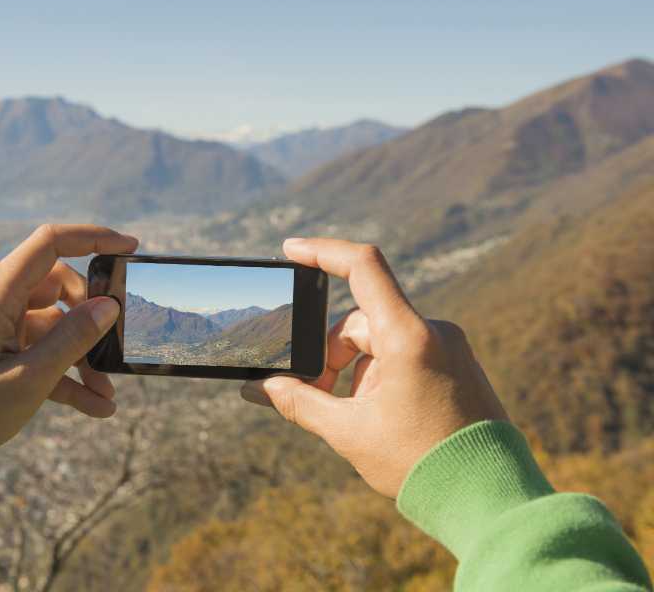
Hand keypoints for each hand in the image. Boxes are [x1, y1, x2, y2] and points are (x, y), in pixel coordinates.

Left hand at [0, 224, 137, 448]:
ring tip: (106, 393)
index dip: (92, 239)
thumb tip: (108, 307)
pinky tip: (94, 406)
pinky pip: (38, 353)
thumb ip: (72, 339)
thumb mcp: (29, 378)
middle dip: (91, 319)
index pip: (51, 244)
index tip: (129, 248)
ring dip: (82, 357)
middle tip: (111, 349)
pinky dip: (64, 375)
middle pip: (59, 289)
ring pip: (52, 327)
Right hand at [240, 238, 506, 497]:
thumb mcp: (348, 432)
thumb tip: (262, 386)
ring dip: (353, 370)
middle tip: (314, 396)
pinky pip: (403, 352)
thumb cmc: (420, 465)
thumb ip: (299, 402)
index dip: (322, 251)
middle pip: (359, 320)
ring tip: (350, 417)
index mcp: (408, 338)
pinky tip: (376, 415)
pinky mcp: (455, 363)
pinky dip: (378, 374)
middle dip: (329, 355)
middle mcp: (433, 331)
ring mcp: (448, 346)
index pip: (362, 267)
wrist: (488, 498)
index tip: (290, 252)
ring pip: (379, 340)